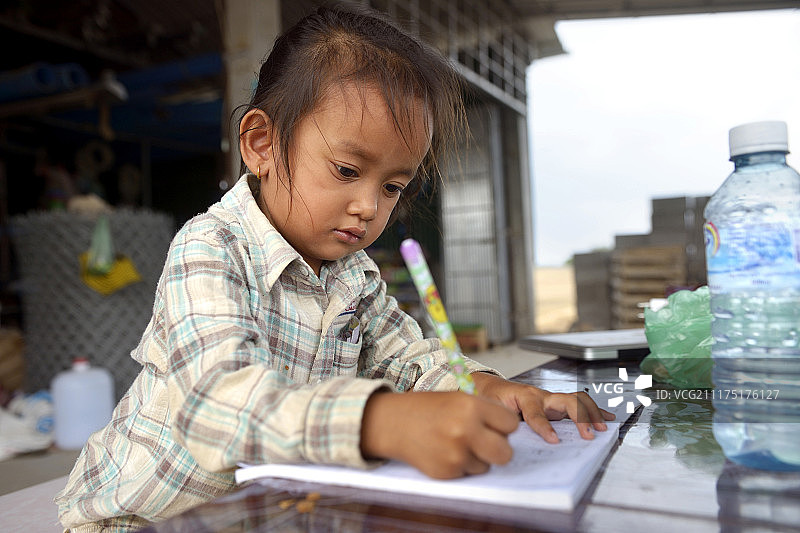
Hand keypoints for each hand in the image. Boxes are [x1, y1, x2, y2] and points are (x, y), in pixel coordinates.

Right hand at [360, 390, 519, 478]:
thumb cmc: (427, 409)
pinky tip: (445, 451)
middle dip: (498, 448)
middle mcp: (466, 430)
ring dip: (477, 457)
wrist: (393, 422)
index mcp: (471, 406)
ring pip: (487, 465)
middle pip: (506, 452)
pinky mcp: (447, 472)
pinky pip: (468, 473)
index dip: (503, 425)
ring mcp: (456, 454)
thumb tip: (509, 430)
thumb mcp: (458, 397)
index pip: (511, 424)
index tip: (494, 424)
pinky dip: (461, 465)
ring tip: (457, 443)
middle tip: (485, 441)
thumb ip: (485, 411)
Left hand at [472, 373, 614, 443]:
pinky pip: (578, 405)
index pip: (536, 412)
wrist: (492, 387)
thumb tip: (510, 441)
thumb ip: (502, 423)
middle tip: (587, 434)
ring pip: (576, 401)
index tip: (552, 440)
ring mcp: (551, 400)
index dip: (544, 426)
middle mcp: (541, 396)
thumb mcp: (491, 410)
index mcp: (524, 397)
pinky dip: (594, 411)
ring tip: (602, 427)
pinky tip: (606, 418)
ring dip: (591, 413)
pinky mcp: (556, 405)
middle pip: (566, 401)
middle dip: (579, 417)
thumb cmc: (492, 398)